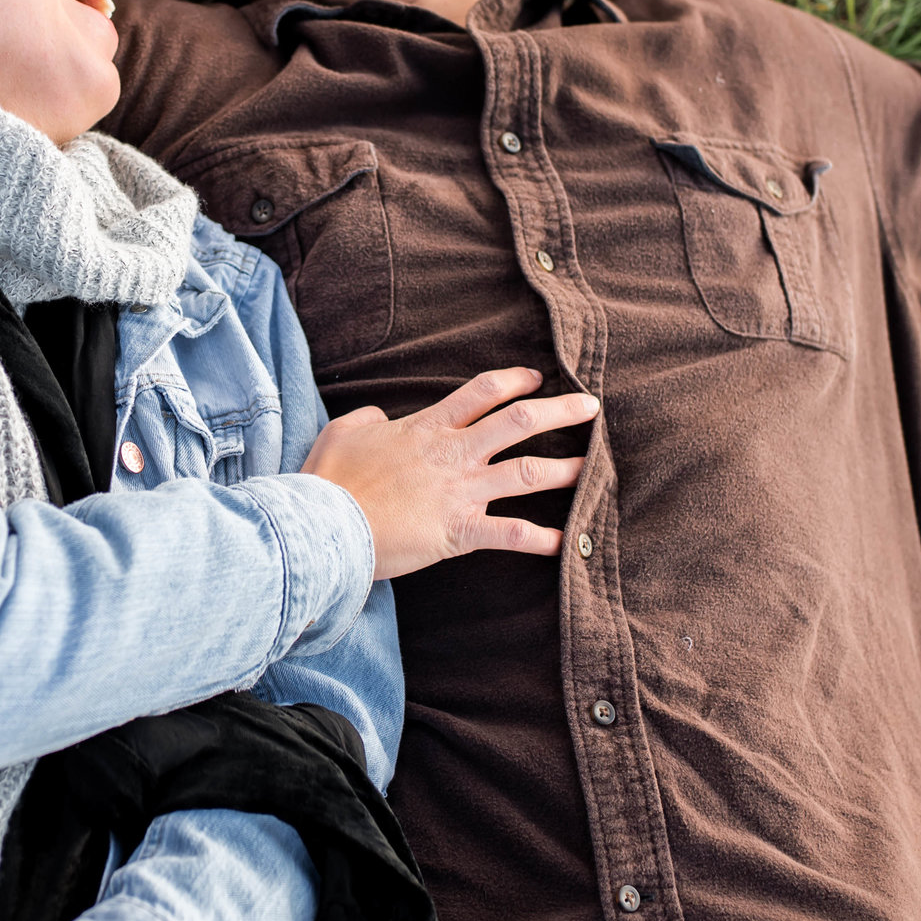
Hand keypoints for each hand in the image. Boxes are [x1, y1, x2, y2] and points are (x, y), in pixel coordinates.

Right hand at [302, 366, 596, 578]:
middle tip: (590, 406)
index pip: (480, 393)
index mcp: (427, 428)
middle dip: (559, 412)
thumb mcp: (343, 432)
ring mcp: (459, 491)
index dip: (513, 381)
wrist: (325, 523)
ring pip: (526, 472)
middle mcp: (452, 454)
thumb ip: (368, 420)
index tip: (536, 378)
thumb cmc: (330, 479)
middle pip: (517, 422)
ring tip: (594, 466)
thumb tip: (381, 419)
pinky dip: (540, 539)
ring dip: (565, 470)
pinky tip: (564, 542)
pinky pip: (509, 533)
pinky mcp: (459, 530)